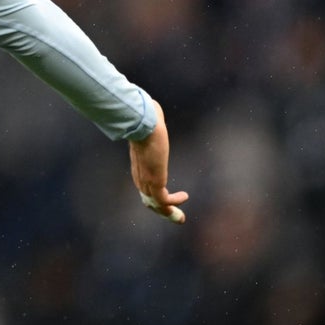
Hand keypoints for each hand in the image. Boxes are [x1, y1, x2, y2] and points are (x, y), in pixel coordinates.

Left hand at [128, 98, 188, 223]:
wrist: (143, 123)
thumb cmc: (146, 121)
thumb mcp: (149, 126)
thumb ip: (151, 123)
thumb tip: (152, 106)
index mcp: (139, 167)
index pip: (145, 189)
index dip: (155, 198)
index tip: (168, 202)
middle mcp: (140, 177)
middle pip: (149, 202)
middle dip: (164, 212)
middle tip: (177, 217)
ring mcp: (146, 180)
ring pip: (156, 205)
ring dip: (170, 213)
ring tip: (181, 217)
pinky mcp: (155, 181)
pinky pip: (163, 201)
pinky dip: (174, 203)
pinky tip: (185, 197)